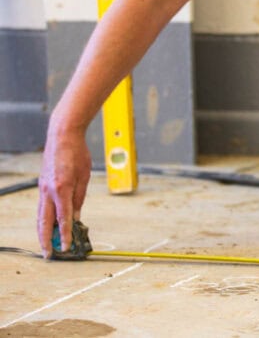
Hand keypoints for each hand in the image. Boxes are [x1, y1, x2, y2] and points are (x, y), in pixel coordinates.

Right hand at [37, 130, 91, 256]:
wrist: (62, 136)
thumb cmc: (77, 153)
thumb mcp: (85, 177)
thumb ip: (79, 199)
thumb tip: (75, 217)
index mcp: (62, 188)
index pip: (63, 218)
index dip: (65, 235)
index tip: (67, 247)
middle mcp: (49, 191)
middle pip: (45, 222)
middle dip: (46, 240)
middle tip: (49, 255)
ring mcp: (42, 188)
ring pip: (40, 216)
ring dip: (43, 232)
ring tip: (47, 245)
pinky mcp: (41, 185)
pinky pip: (42, 206)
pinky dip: (44, 218)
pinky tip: (48, 226)